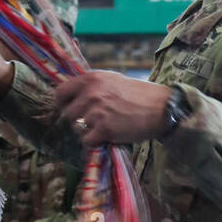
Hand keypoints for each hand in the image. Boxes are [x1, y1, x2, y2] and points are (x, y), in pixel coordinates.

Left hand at [53, 72, 171, 144]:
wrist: (160, 108)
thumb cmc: (138, 94)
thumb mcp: (112, 80)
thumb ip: (92, 86)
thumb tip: (73, 96)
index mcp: (91, 79)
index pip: (60, 93)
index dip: (63, 103)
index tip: (70, 109)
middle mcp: (91, 93)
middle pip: (67, 114)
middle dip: (76, 120)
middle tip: (92, 122)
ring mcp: (96, 112)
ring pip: (77, 129)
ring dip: (87, 131)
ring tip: (103, 127)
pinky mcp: (104, 129)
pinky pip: (87, 141)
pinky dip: (95, 142)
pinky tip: (107, 136)